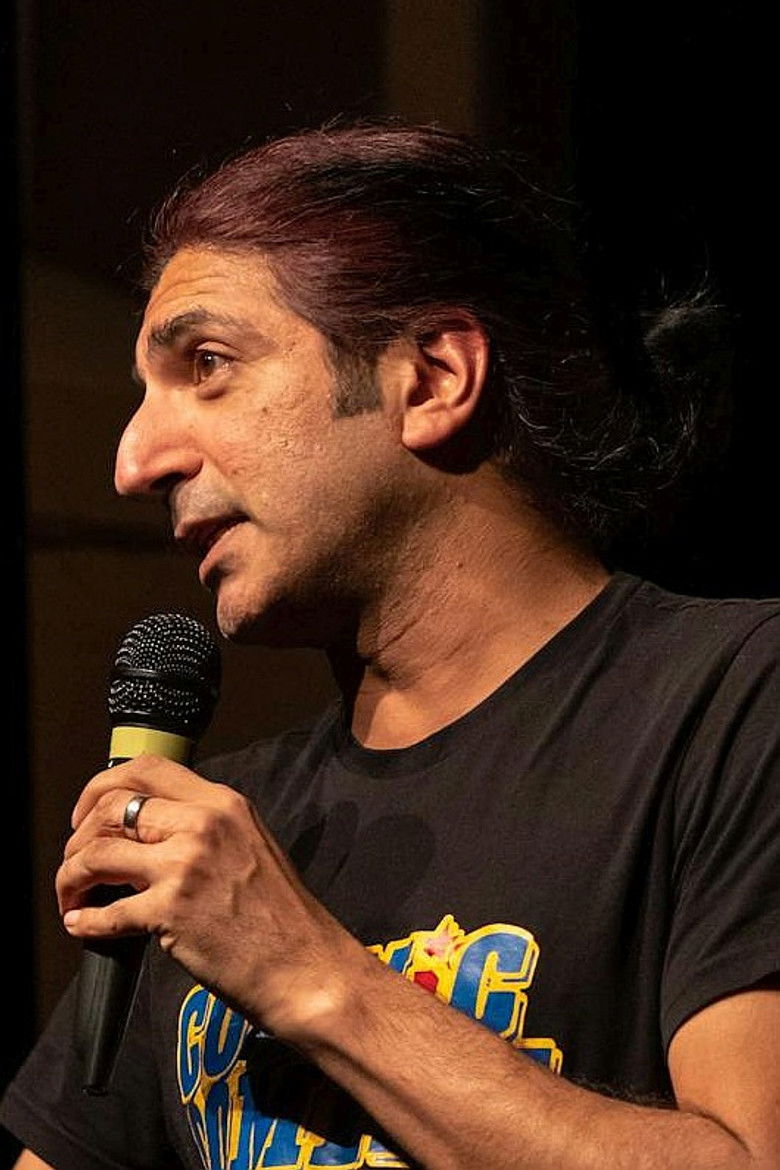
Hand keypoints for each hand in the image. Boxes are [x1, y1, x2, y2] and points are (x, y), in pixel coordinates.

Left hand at [56, 754, 363, 1037]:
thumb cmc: (282, 916)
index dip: (102, 786)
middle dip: (78, 838)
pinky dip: (85, 921)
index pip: (147, 769)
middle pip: (112, 807)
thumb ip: (203, 829)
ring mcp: (185, 865)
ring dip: (71, 878)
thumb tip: (145, 834)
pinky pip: (106, 913)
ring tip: (72, 897)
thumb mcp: (251, 845)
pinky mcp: (172, 911)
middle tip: (76, 863)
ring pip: (97, 855)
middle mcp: (203, 824)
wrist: (306, 966)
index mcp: (223, 803)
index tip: (88, 813)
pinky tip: (83, 925)